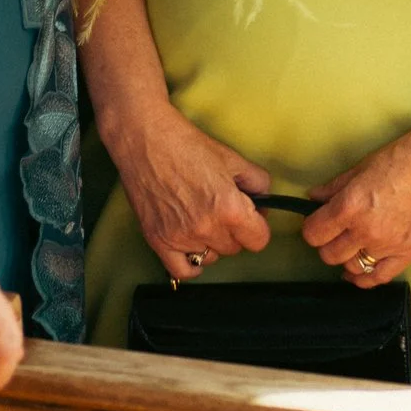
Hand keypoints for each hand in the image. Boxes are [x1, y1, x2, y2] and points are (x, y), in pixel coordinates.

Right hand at [103, 103, 272, 281]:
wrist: (146, 140)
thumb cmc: (186, 145)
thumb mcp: (233, 159)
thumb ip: (258, 183)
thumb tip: (264, 203)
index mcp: (229, 208)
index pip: (259, 240)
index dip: (258, 226)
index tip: (251, 218)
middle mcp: (206, 228)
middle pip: (234, 248)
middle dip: (234, 231)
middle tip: (222, 210)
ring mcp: (181, 238)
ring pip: (211, 257)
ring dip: (211, 243)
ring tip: (202, 219)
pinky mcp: (158, 241)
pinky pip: (182, 270)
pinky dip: (191, 263)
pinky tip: (193, 248)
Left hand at [300, 122, 410, 288]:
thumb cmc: (409, 156)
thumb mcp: (364, 165)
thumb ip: (336, 187)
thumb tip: (316, 198)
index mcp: (352, 205)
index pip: (314, 233)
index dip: (312, 228)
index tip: (316, 223)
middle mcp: (368, 230)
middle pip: (330, 254)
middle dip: (327, 243)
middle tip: (333, 232)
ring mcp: (390, 245)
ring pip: (352, 267)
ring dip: (347, 258)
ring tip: (350, 246)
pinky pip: (379, 277)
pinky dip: (366, 277)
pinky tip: (360, 271)